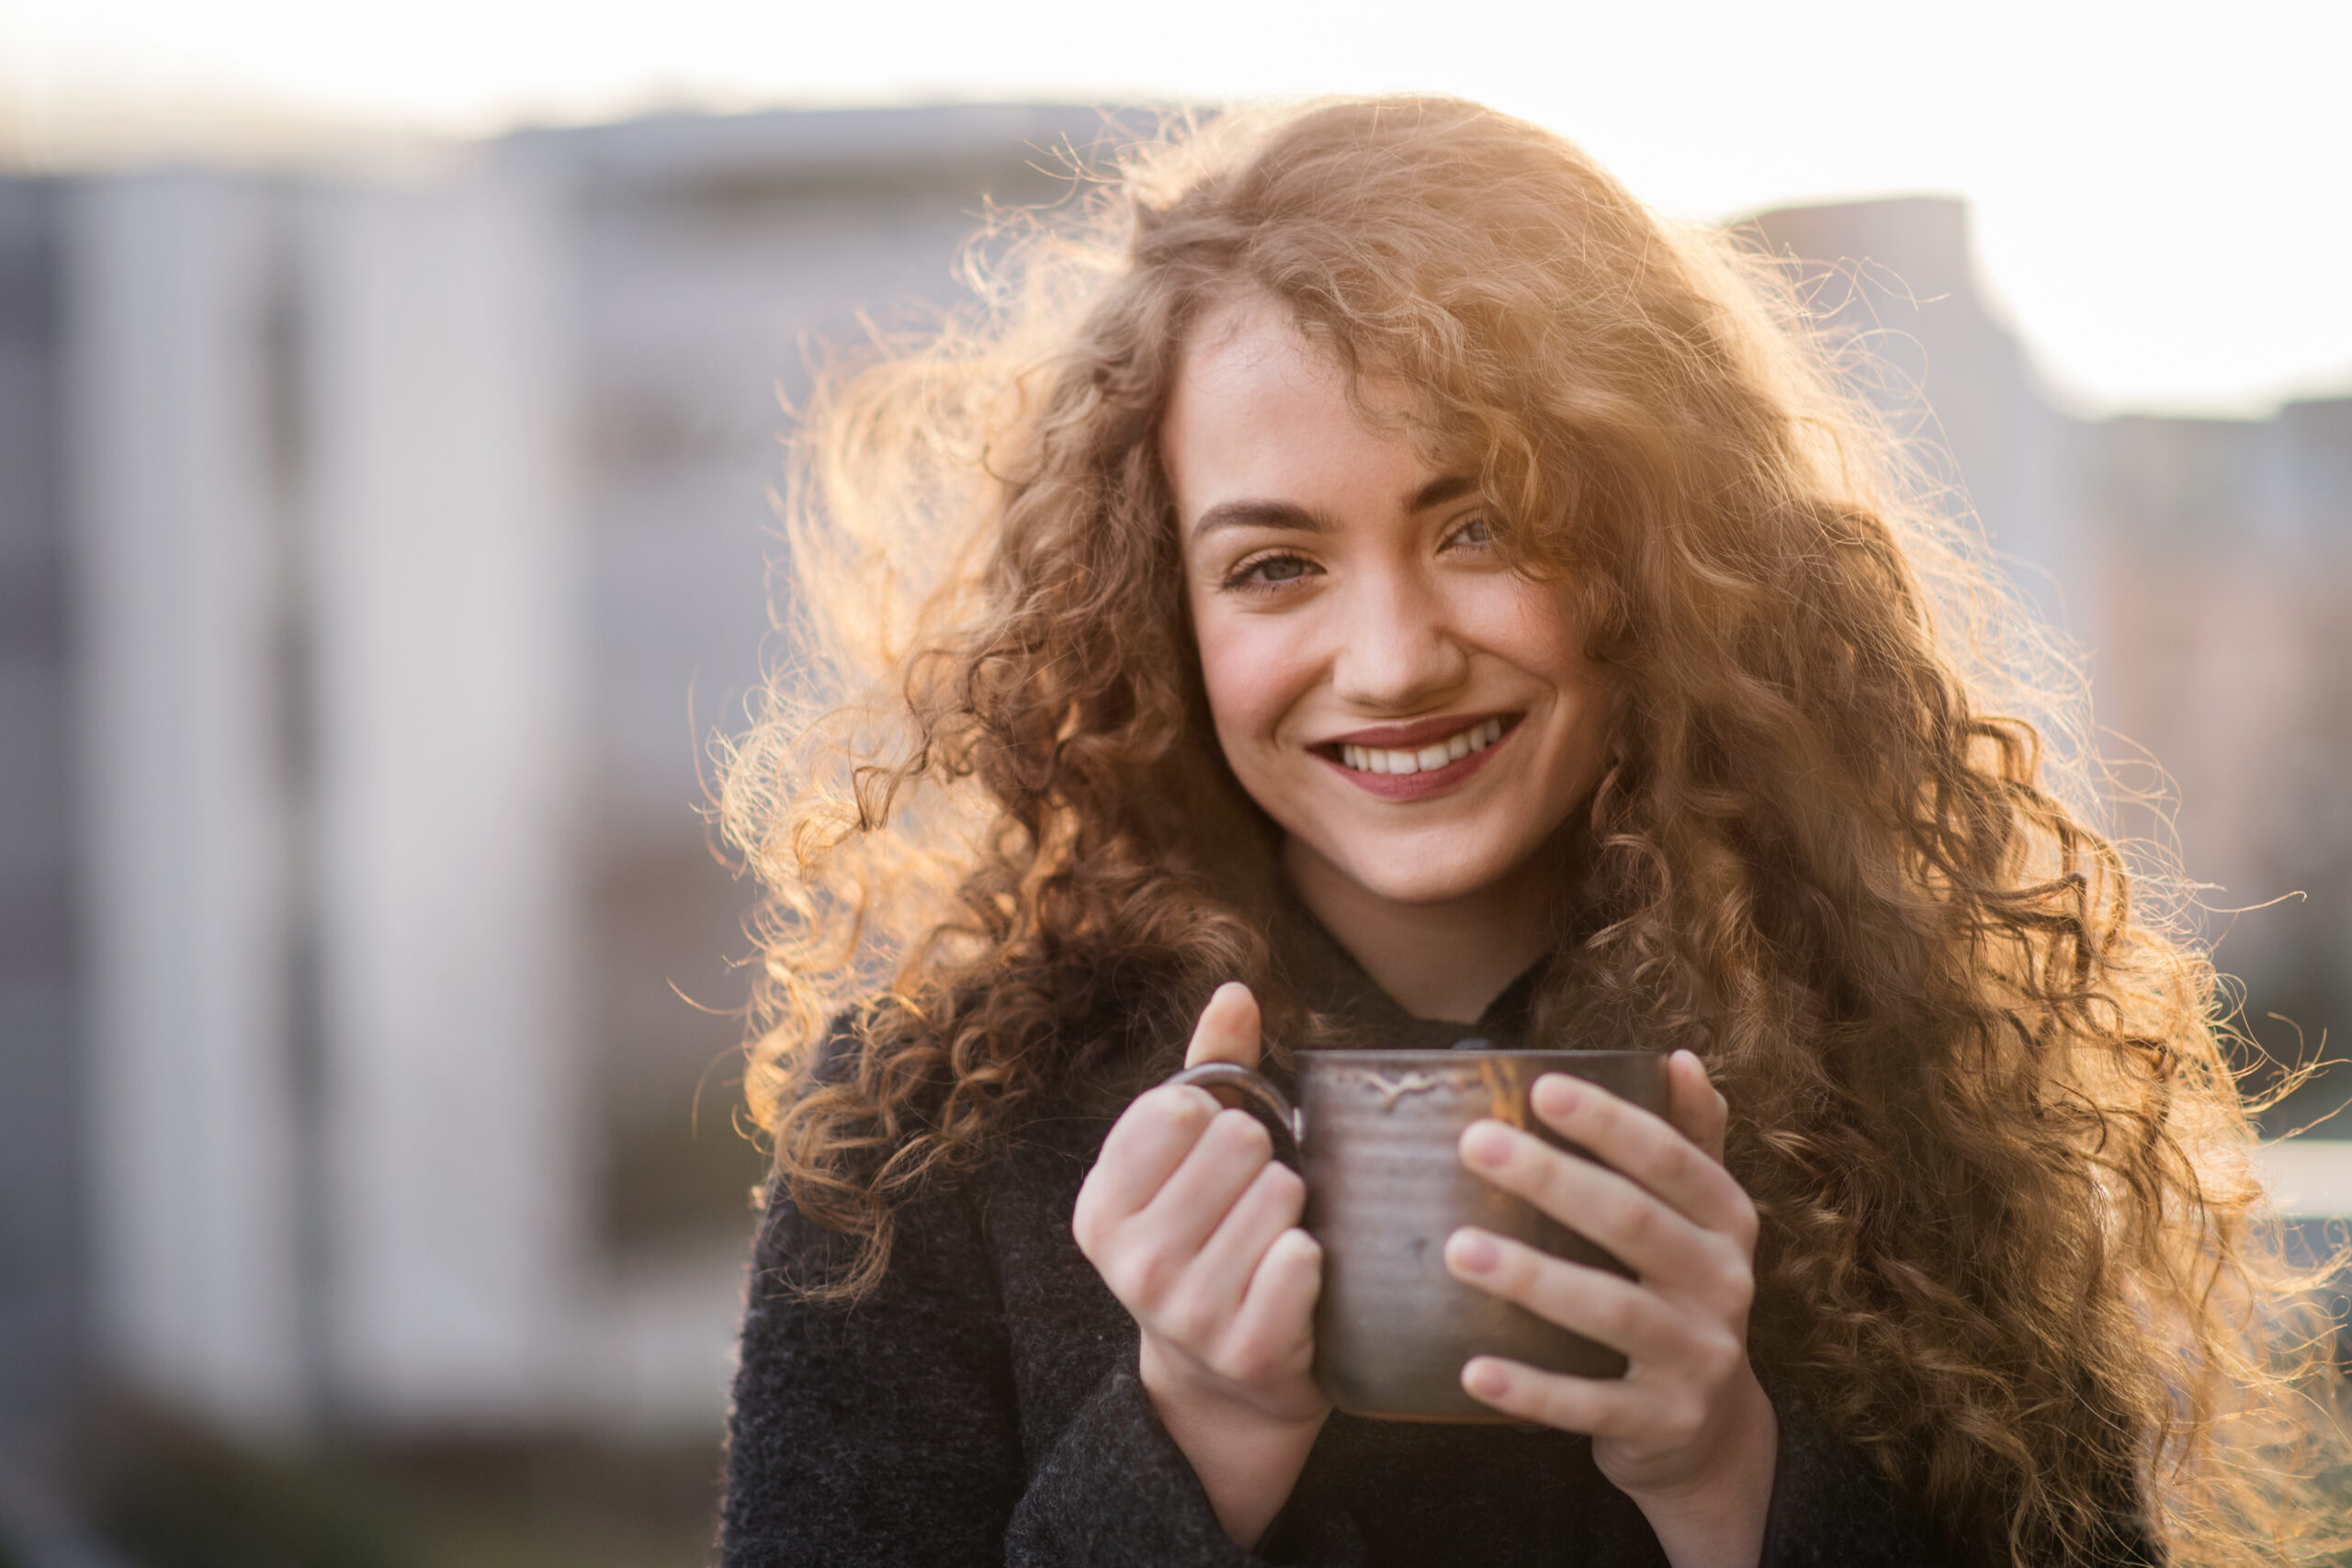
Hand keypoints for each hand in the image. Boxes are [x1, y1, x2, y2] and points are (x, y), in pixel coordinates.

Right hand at [1071, 982, 1328, 1542]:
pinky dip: (1314, 1259)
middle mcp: (1132, 1261)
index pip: (1179, 1105)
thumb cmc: (1210, 1240)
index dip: (1217, 1117)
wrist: (1223, 1382)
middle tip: (1251, 1205)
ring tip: (1273, 1241)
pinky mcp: (1248, 1348)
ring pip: (1279, 1194)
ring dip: (1295, 1209)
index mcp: (1100, 1207)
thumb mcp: (1189, 1160)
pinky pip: (1301, 1258)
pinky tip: (1296, 1278)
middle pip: (1239, 1142)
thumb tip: (1237, 990)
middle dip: (1262, 1162)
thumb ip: (1210, 1067)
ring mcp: (1186, 1311)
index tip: (1213, 1158)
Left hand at [1443, 1051, 1776, 1567]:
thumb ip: (1691, 1141)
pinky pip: (1589, 1405)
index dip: (1610, 1122)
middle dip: (1552, 1180)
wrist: (1709, 1432)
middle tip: (1474, 1144)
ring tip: (1457, 1249)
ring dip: (1532, 1278)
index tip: (1539, 1088)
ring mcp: (1697, 1358)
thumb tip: (1679, 1057)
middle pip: (1633, 1223)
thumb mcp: (1701, 1220)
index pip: (1673, 1159)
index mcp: (1727, 1221)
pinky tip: (1472, 1369)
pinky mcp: (1661, 1422)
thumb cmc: (1681, 1295)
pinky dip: (1532, 1389)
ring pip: (1610, 1312)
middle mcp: (1724, 1284)